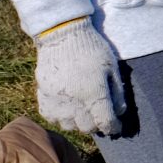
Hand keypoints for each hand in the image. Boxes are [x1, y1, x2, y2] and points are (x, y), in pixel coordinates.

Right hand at [34, 19, 125, 135]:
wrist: (62, 34)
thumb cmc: (91, 48)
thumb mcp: (111, 66)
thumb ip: (117, 92)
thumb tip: (119, 112)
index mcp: (93, 92)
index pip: (105, 122)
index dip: (113, 126)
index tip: (116, 125)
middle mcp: (73, 101)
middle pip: (87, 127)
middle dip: (97, 124)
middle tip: (100, 115)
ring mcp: (55, 101)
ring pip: (69, 125)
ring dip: (79, 122)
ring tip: (84, 111)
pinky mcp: (43, 97)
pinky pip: (52, 118)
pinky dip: (61, 117)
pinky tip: (68, 107)